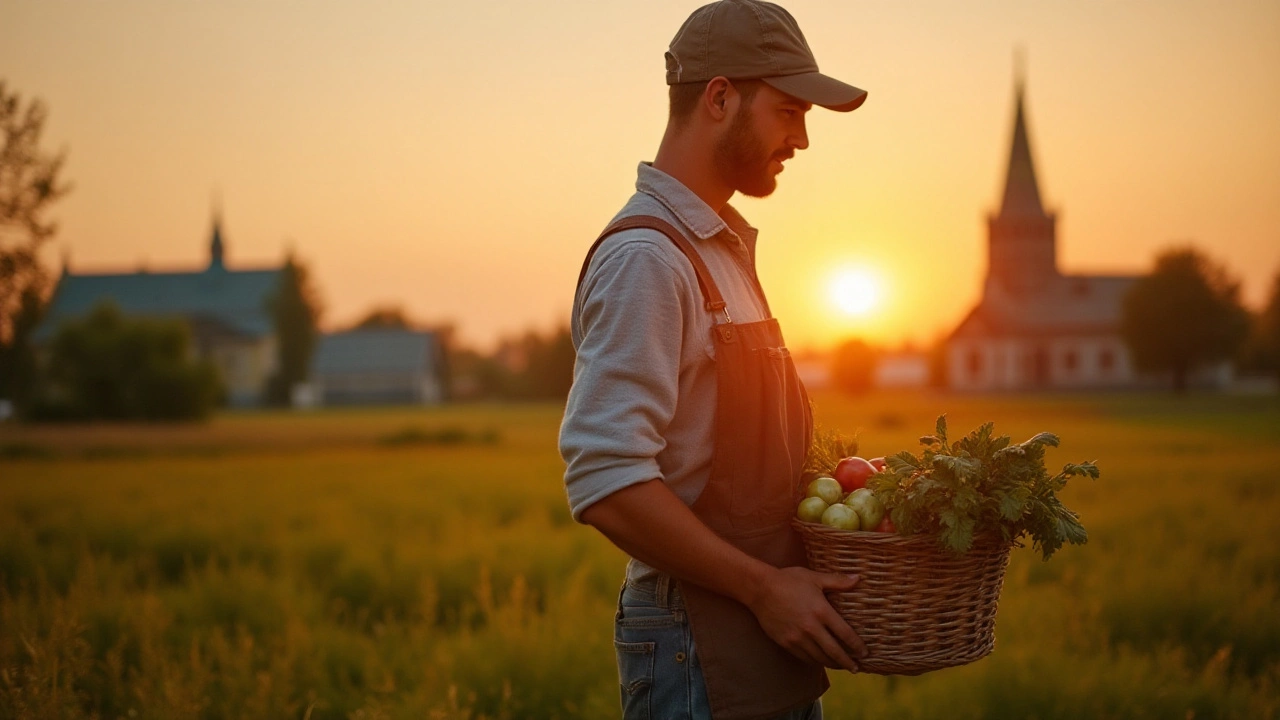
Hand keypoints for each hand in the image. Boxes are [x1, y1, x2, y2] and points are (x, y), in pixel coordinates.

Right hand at [745, 567, 867, 671]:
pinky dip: (815, 661)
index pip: (845, 634)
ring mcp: (797, 637)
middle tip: (856, 668)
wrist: (759, 588)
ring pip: (819, 658)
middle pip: (834, 651)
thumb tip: (858, 579)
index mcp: (821, 611)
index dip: (856, 646)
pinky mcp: (786, 642)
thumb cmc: (788, 580)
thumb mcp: (814, 578)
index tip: (864, 653)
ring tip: (841, 666)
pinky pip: (804, 657)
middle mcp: (811, 628)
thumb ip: (837, 581)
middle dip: (847, 662)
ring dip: (832, 664)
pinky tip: (821, 661)